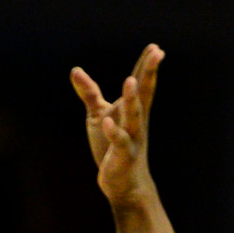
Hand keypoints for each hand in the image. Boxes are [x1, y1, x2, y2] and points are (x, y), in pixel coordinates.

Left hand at [71, 45, 163, 208]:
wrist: (124, 184)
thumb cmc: (113, 148)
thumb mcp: (99, 116)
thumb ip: (90, 93)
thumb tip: (75, 70)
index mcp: (133, 110)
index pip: (140, 83)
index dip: (146, 66)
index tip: (155, 47)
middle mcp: (137, 120)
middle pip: (144, 93)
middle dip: (149, 74)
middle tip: (158, 53)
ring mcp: (132, 138)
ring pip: (134, 116)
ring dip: (132, 99)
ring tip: (130, 81)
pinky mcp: (123, 156)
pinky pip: (119, 142)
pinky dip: (113, 132)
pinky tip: (107, 122)